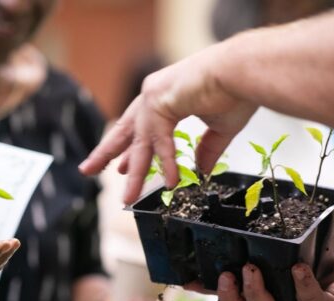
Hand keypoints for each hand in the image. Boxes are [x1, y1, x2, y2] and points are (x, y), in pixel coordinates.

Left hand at [79, 43, 257, 204]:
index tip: (120, 167)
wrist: (245, 70)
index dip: (129, 149)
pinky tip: (171, 182)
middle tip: (88, 170)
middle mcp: (154, 93)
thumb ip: (206, 149)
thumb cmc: (237, 90)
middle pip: (124, 131)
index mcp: (165, 96)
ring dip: (135, 172)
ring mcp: (153, 95)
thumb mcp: (219, 128)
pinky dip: (166, 162)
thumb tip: (202, 171)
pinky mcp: (159, 100)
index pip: (140, 128)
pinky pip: (159, 140)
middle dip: (106, 153)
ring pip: (140, 142)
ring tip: (127, 198)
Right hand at [185, 258, 333, 300]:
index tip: (186, 280)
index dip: (208, 294)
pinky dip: (301, 284)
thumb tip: (240, 228)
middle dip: (229, 299)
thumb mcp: (290, 258)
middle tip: (225, 276)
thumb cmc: (325, 271)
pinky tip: (297, 267)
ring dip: (255, 293)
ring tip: (251, 268)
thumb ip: (268, 252)